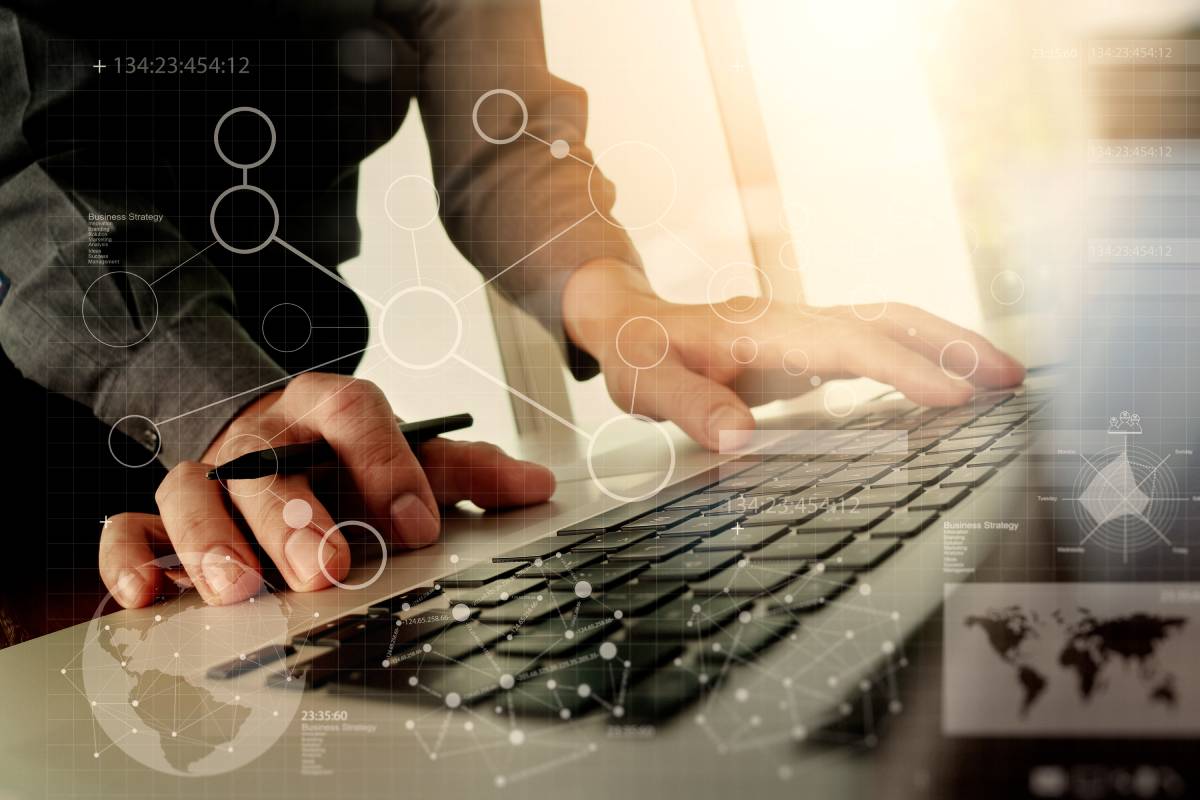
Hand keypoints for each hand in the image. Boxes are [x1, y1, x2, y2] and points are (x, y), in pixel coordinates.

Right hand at [99, 373, 554, 607]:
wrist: (270, 438)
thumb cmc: (344, 458)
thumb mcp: (406, 457)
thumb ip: (465, 473)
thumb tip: (537, 487)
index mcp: (324, 409)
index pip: (353, 412)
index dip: (387, 464)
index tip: (418, 526)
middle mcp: (261, 436)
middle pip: (268, 463)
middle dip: (295, 517)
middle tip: (325, 568)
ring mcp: (207, 473)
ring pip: (190, 491)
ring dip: (212, 541)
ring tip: (240, 590)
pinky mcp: (162, 515)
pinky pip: (129, 527)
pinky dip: (131, 559)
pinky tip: (150, 596)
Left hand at [563, 259, 1024, 450]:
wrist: (629, 321)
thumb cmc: (639, 354)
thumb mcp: (646, 384)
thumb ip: (688, 406)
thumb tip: (739, 436)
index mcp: (763, 328)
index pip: (848, 345)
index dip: (903, 370)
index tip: (954, 399)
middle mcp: (795, 319)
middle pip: (889, 319)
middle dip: (953, 345)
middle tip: (1013, 379)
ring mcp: (806, 327)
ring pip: (891, 324)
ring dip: (947, 345)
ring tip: (1003, 379)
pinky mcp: (810, 343)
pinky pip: (877, 341)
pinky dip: (919, 356)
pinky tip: (944, 385)